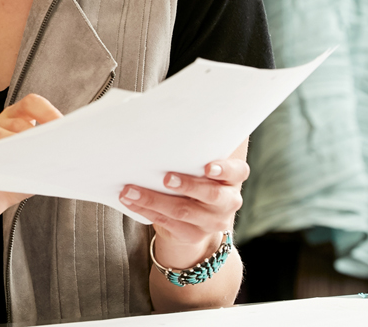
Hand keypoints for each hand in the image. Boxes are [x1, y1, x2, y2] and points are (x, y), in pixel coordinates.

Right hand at [0, 93, 63, 227]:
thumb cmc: (9, 184)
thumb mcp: (31, 172)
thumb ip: (45, 160)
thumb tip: (64, 155)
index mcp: (12, 122)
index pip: (31, 105)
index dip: (48, 113)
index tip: (62, 126)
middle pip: (14, 123)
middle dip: (31, 138)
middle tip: (45, 155)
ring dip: (2, 148)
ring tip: (16, 162)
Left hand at [120, 148, 247, 268]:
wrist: (193, 218)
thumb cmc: (193, 178)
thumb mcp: (198, 167)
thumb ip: (191, 155)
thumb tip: (159, 132)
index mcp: (232, 179)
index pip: (237, 172)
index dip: (224, 169)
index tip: (207, 167)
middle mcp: (228, 201)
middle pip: (211, 195)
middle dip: (187, 185)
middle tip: (166, 178)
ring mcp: (212, 221)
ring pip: (183, 211)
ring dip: (153, 199)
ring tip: (131, 190)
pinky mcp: (194, 235)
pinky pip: (167, 223)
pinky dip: (145, 210)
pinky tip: (130, 201)